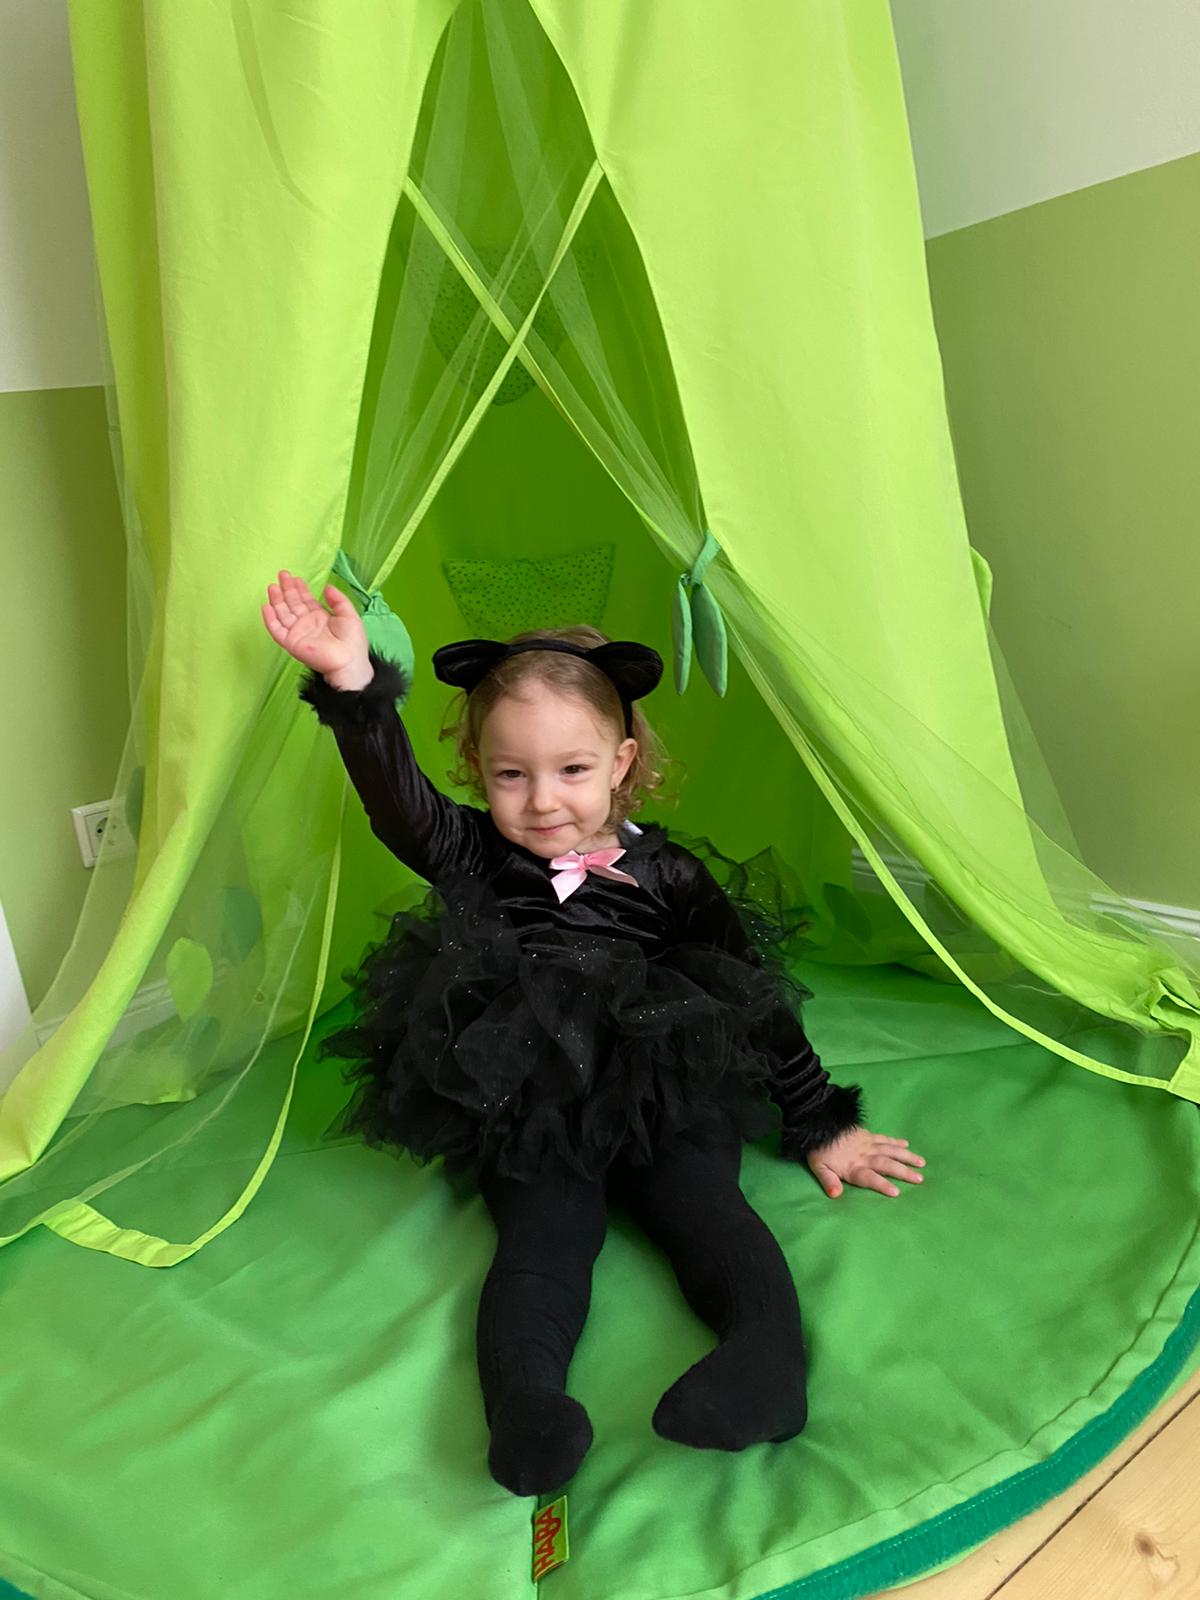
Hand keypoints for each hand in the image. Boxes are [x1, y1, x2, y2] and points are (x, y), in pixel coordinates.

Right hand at [261, 569, 369, 683]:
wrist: (348, 661)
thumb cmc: (352, 641)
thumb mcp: (349, 614)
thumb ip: (338, 600)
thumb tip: (327, 586)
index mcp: (320, 617)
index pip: (305, 600)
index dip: (299, 588)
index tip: (294, 577)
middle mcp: (307, 624)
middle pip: (292, 604)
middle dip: (286, 589)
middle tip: (282, 574)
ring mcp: (298, 633)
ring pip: (282, 614)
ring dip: (276, 600)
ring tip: (272, 586)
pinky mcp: (291, 643)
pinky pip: (276, 630)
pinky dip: (270, 619)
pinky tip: (266, 606)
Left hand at [806, 1127, 925, 1199]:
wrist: (818, 1121)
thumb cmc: (818, 1148)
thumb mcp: (818, 1166)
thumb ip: (828, 1180)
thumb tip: (835, 1195)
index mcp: (852, 1167)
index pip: (869, 1178)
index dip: (882, 1184)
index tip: (897, 1192)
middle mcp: (864, 1156)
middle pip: (886, 1165)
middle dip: (903, 1172)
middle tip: (920, 1179)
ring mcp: (867, 1144)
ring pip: (890, 1151)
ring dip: (906, 1157)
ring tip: (922, 1163)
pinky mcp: (867, 1135)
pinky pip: (884, 1138)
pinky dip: (896, 1142)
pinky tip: (906, 1144)